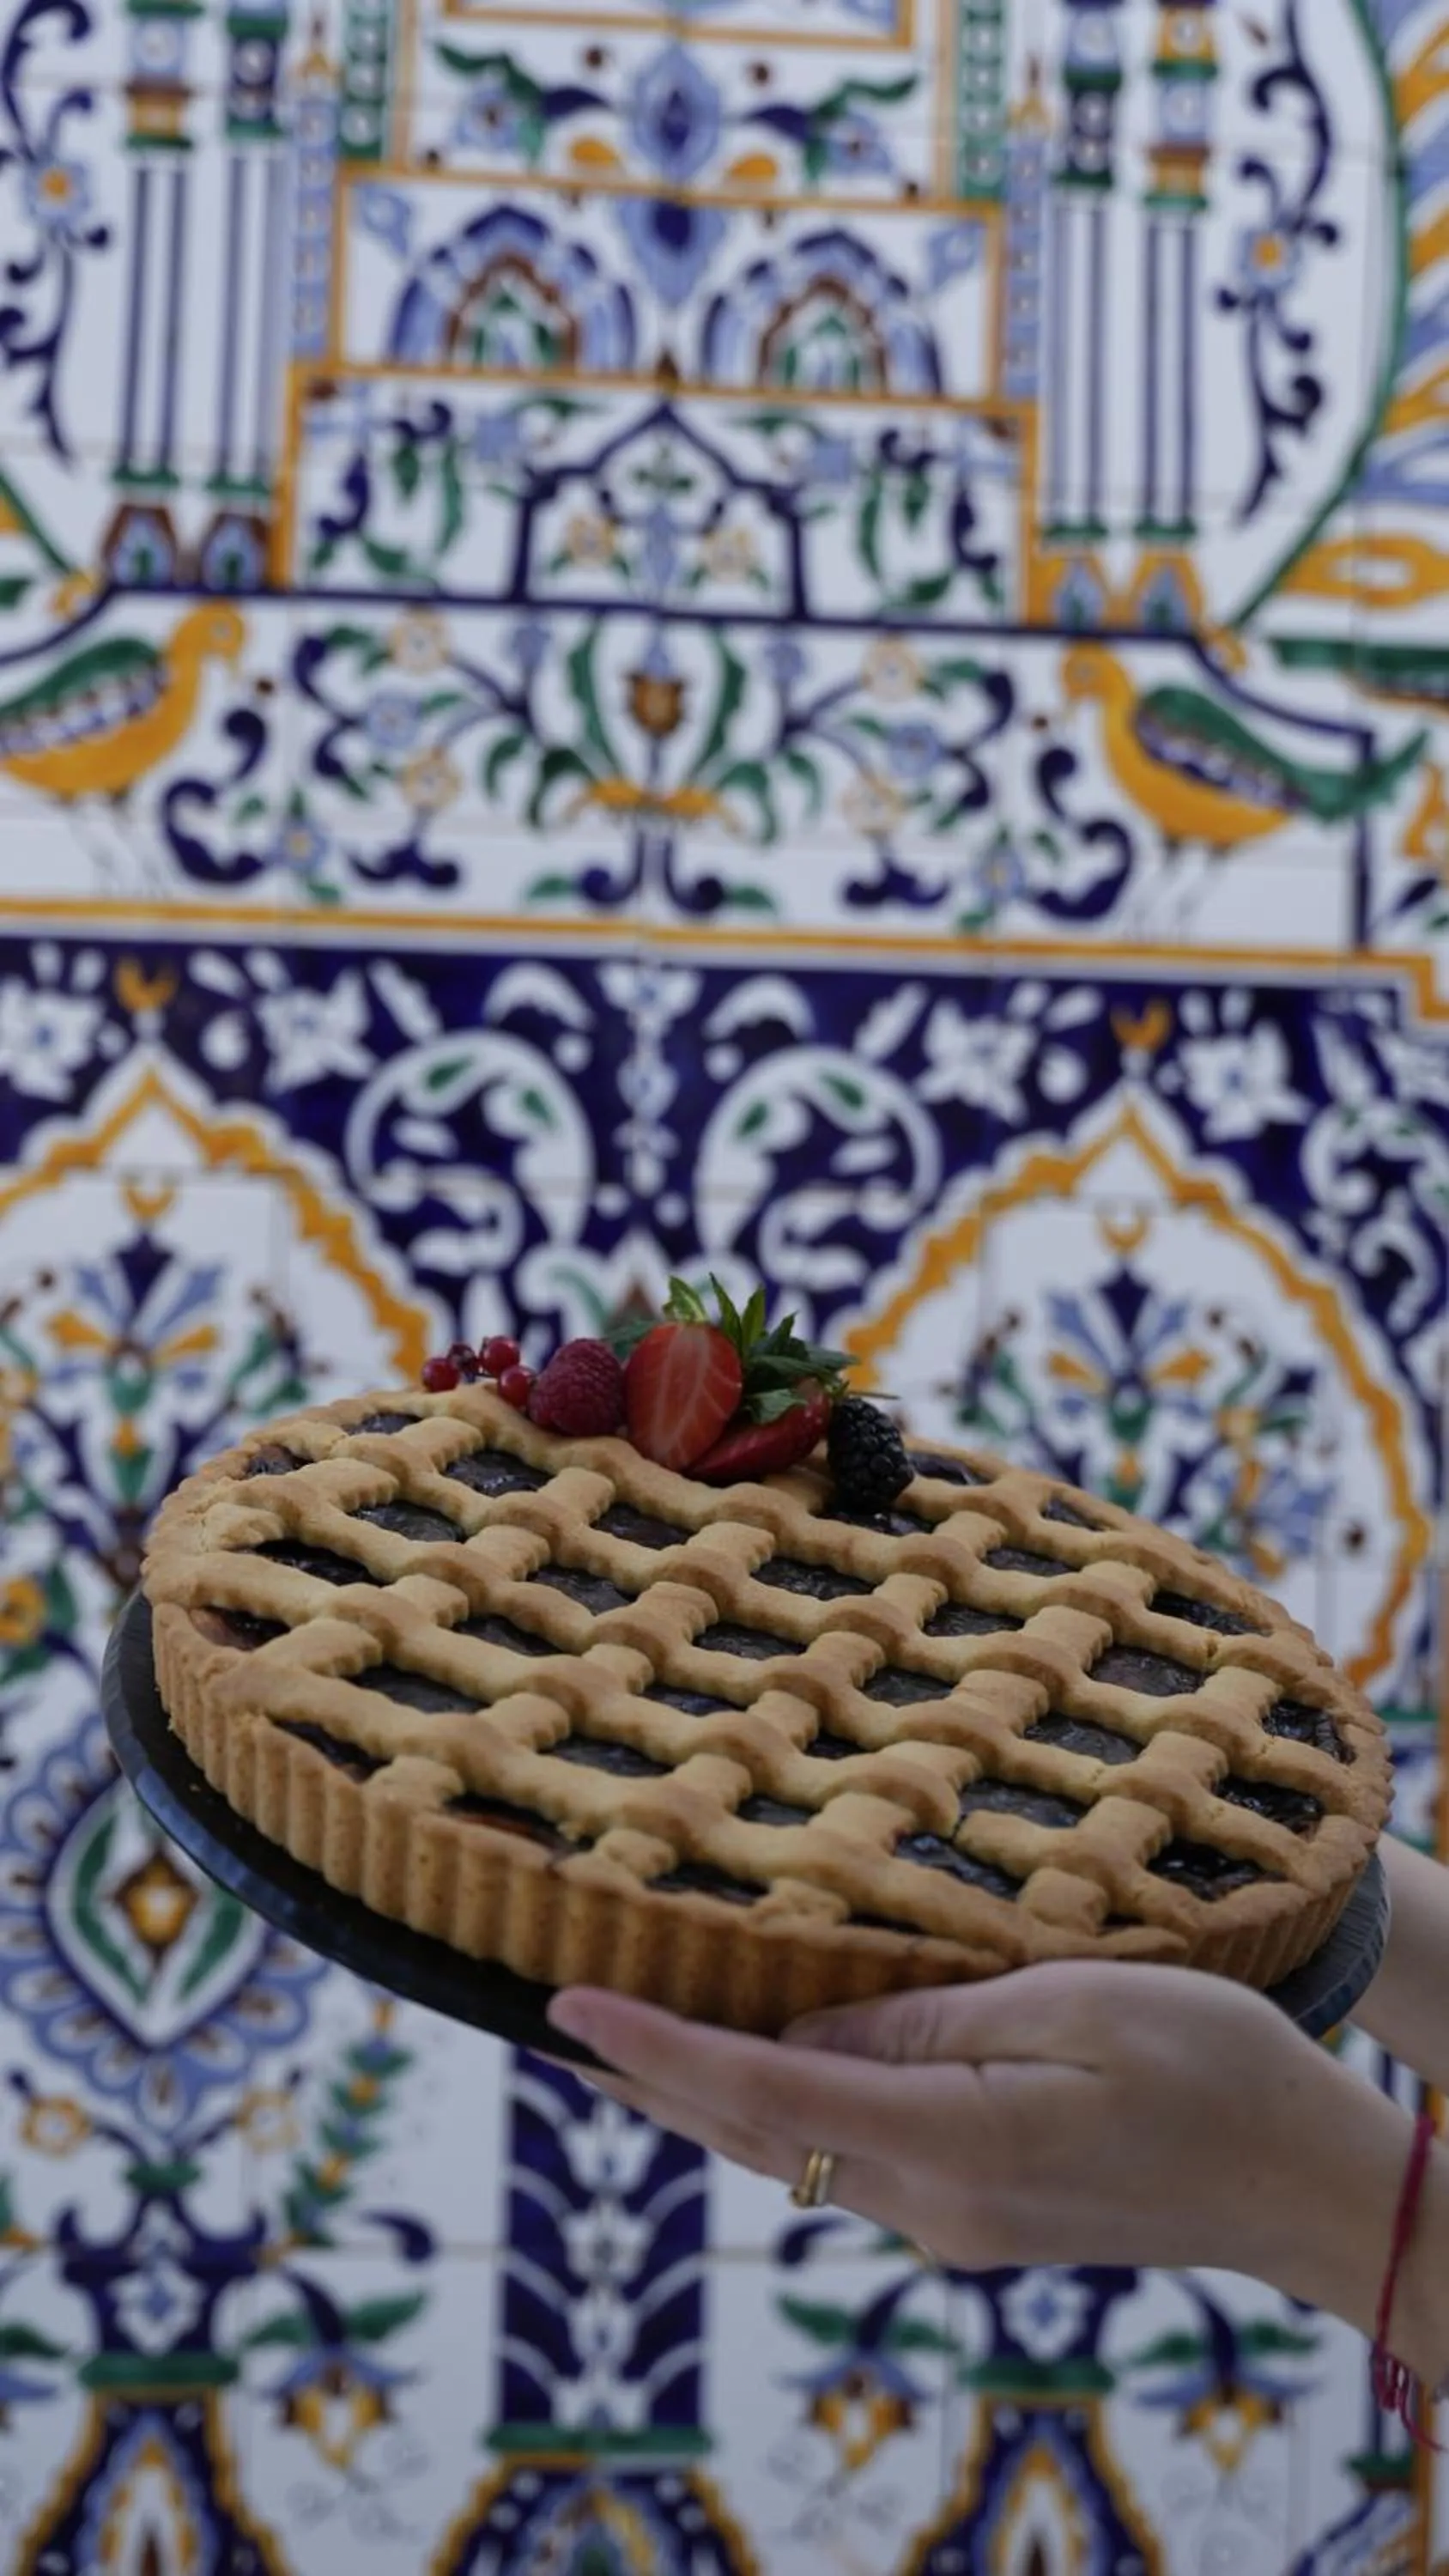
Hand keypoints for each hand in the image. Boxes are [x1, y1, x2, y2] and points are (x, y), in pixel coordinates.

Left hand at [547, 1963, 1409, 2321]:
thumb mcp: (1071, 2005)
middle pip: (752, 2135)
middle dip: (650, 2080)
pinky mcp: (976, 2215)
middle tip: (557, 2018)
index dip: (653, 2050)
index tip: (564, 2008)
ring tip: (627, 2037)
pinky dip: (780, 2107)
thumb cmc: (1212, 2069)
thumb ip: (926, 2019)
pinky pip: (847, 2156)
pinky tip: (760, 2064)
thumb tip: (809, 2026)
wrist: (1306, 2180)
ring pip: (791, 2151)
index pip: (759, 2092)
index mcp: (951, 2145)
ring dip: (706, 2097)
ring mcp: (952, 2222)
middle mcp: (930, 2204)